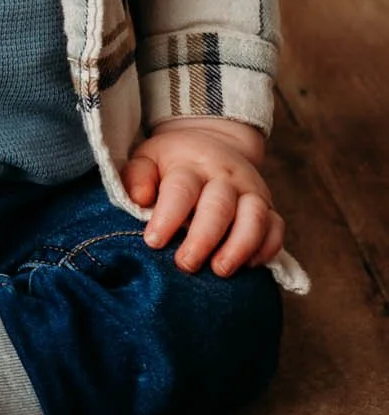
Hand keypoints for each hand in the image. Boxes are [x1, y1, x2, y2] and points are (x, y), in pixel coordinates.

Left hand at [121, 118, 284, 275]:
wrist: (212, 144)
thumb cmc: (173, 162)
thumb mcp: (148, 158)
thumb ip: (138, 176)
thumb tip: (140, 197)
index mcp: (191, 164)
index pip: (181, 189)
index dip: (168, 217)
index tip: (153, 241)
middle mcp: (225, 176)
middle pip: (219, 206)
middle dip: (203, 239)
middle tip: (185, 264)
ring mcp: (251, 191)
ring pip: (254, 217)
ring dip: (239, 246)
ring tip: (220, 270)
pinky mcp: (269, 207)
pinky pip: (276, 228)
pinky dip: (267, 248)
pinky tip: (250, 266)